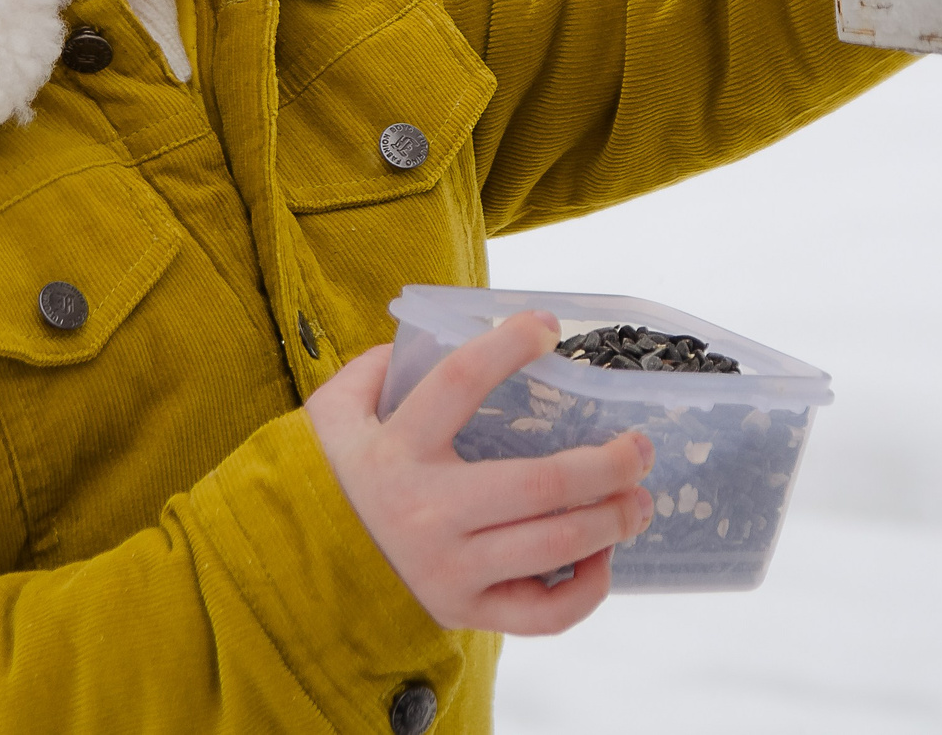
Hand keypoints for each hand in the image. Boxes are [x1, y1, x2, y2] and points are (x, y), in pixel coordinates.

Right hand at [304, 311, 654, 634]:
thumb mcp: (332, 415)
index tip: (549, 327)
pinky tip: (600, 558)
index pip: (460, 384)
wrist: (301, 573)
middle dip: (608, 463)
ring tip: (640, 499)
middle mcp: (427, 514)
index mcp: (396, 452)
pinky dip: (588, 590)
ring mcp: (451, 570)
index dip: (509, 347)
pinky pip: (544, 613)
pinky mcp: (467, 613)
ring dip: (614, 520)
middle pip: (540, 485)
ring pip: (554, 546)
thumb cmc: (334, 482)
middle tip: (640, 446)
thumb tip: (430, 334)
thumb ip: (372, 369)